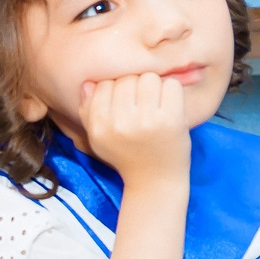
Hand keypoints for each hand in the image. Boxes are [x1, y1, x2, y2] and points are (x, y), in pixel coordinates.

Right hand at [74, 72, 190, 184]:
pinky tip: (168, 105)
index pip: (104, 84)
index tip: (124, 101)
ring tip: (155, 102)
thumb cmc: (125, 155)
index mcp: (99, 126)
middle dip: (135, 86)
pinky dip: (172, 91)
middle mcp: (120, 123)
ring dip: (154, 86)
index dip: (115, 88)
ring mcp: (147, 121)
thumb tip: (88, 83)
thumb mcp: (98, 138)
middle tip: (142, 102)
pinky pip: (171, 85)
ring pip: (149, 77)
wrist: (154, 181)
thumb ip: (87, 110)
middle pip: (127, 78)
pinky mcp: (171, 120)